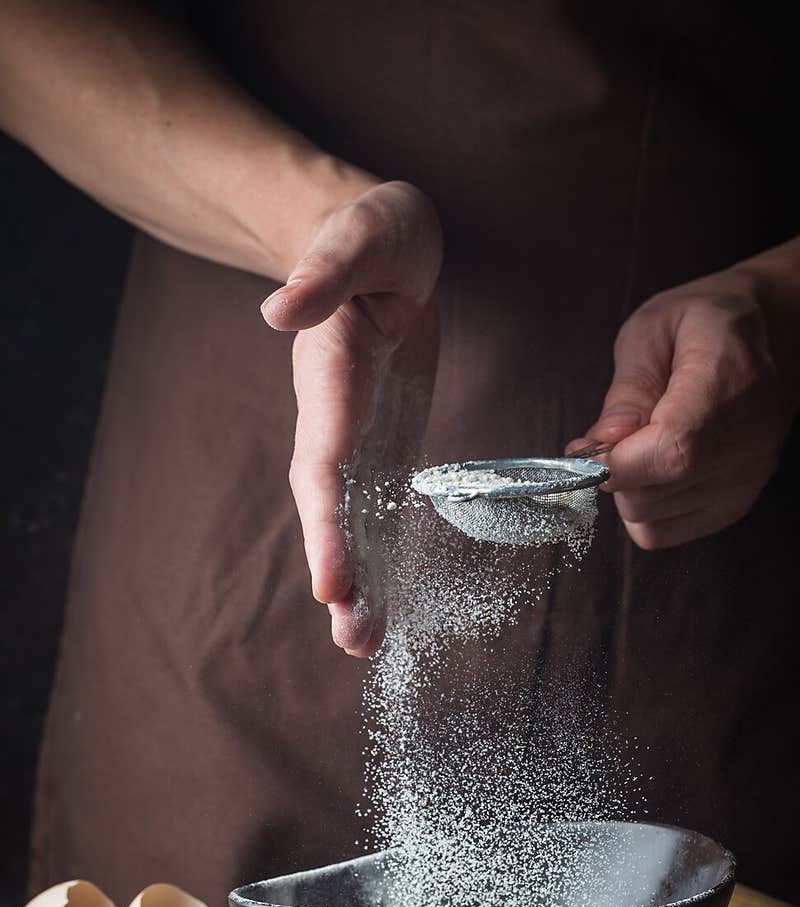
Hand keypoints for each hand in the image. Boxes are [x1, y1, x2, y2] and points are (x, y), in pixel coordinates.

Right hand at [261, 180, 441, 654]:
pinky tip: (384, 607)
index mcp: (330, 380)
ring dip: (359, 583)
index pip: (324, 463)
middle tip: (353, 637)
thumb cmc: (372, 232)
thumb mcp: (357, 235)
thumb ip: (322, 272)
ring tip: (363, 645)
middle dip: (339, 573)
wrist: (381, 246)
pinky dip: (382, 558)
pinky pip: (380, 510)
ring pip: (352, 523)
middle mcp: (334, 423)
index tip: (331, 581)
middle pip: (331, 511)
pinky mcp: (382, 446)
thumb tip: (279, 309)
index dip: (325, 524)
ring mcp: (357, 440)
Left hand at [568, 266, 799, 548]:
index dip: (615, 463)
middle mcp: (748, 444)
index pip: (671, 452)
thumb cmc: (709, 325)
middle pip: (651, 496)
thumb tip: (601, 444)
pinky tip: (653, 471)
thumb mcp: (654, 329)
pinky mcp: (736, 506)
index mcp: (730, 387)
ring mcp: (746, 481)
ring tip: (642, 446)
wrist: (777, 338)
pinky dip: (644, 509)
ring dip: (628, 489)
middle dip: (613, 471)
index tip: (583, 448)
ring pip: (650, 521)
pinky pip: (665, 532)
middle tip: (617, 434)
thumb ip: (627, 390)